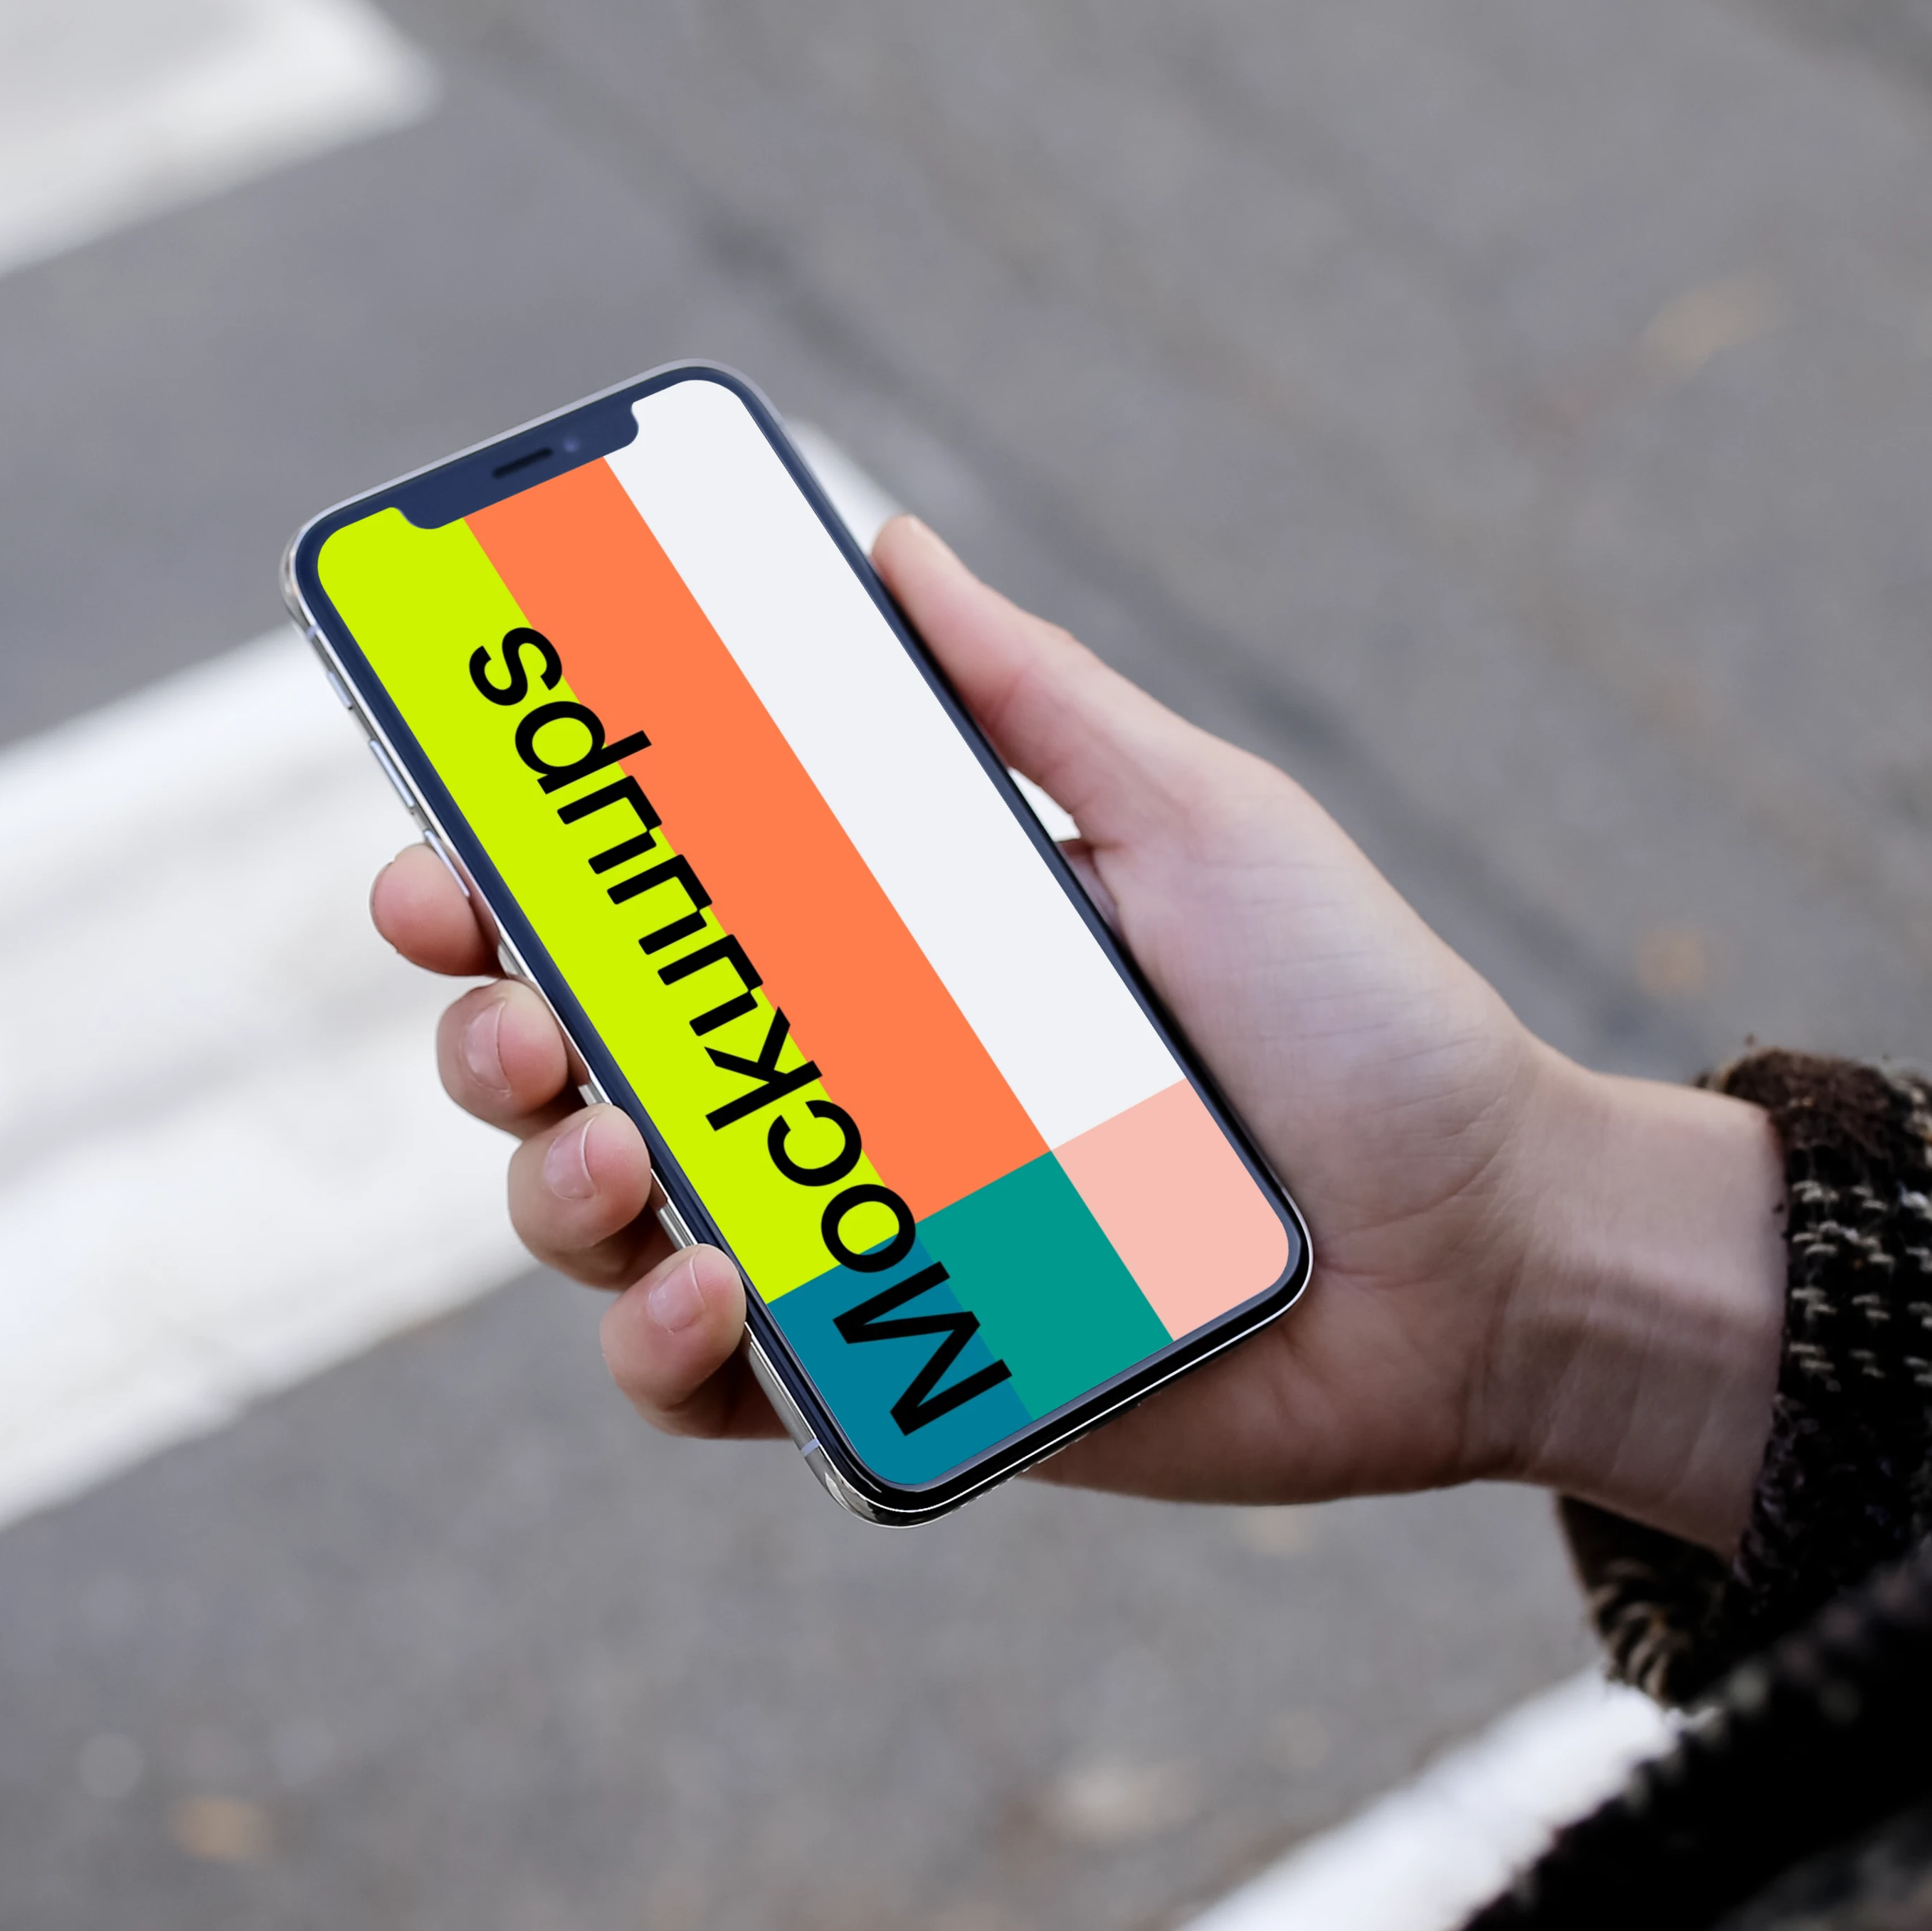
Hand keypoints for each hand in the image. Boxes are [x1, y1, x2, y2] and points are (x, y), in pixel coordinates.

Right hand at [372, 516, 1785, 1549]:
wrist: (1486, 1248)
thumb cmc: (1357, 1021)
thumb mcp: (1195, 819)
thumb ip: (1032, 694)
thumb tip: (890, 540)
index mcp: (854, 954)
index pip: (624, 915)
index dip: (494, 888)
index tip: (445, 858)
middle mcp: (816, 1096)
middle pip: (559, 1074)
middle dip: (484, 1044)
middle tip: (515, 1020)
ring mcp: (839, 1244)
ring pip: (598, 1232)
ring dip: (551, 1194)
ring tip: (617, 1160)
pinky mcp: (886, 1384)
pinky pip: (709, 1390)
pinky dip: (667, 1351)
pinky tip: (711, 1296)